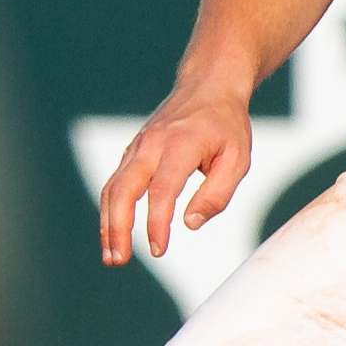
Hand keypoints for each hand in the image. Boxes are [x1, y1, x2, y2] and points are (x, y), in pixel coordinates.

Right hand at [99, 78, 252, 265]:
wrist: (208, 85)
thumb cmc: (227, 126)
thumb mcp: (238, 159)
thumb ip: (217, 194)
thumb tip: (190, 224)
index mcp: (180, 145)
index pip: (162, 190)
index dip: (157, 223)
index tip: (158, 250)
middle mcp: (152, 144)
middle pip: (124, 189)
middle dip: (117, 227)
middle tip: (118, 260)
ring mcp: (138, 146)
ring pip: (113, 187)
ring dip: (108, 223)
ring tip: (111, 256)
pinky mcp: (133, 151)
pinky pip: (115, 182)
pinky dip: (110, 209)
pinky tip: (113, 234)